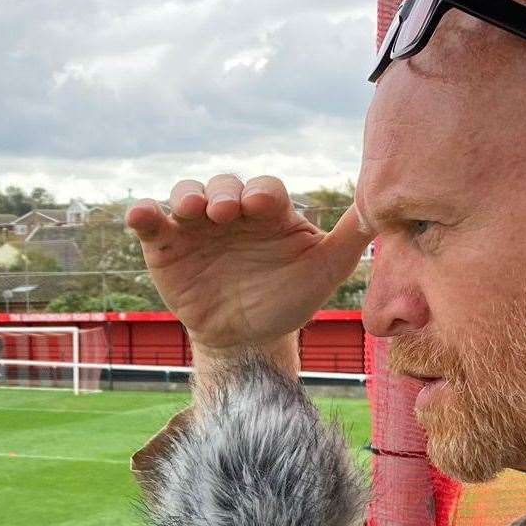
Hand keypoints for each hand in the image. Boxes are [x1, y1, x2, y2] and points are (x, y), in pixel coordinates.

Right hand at [125, 175, 369, 360]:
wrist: (246, 340)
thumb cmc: (287, 300)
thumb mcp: (324, 270)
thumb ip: (350, 236)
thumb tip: (385, 202)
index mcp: (269, 212)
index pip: (265, 189)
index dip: (261, 192)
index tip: (259, 204)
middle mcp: (232, 212)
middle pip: (224, 185)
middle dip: (224, 194)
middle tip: (226, 213)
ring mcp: (196, 226)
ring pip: (186, 194)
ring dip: (187, 196)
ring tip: (190, 211)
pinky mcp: (164, 246)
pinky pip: (150, 221)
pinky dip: (142, 213)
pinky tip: (140, 214)